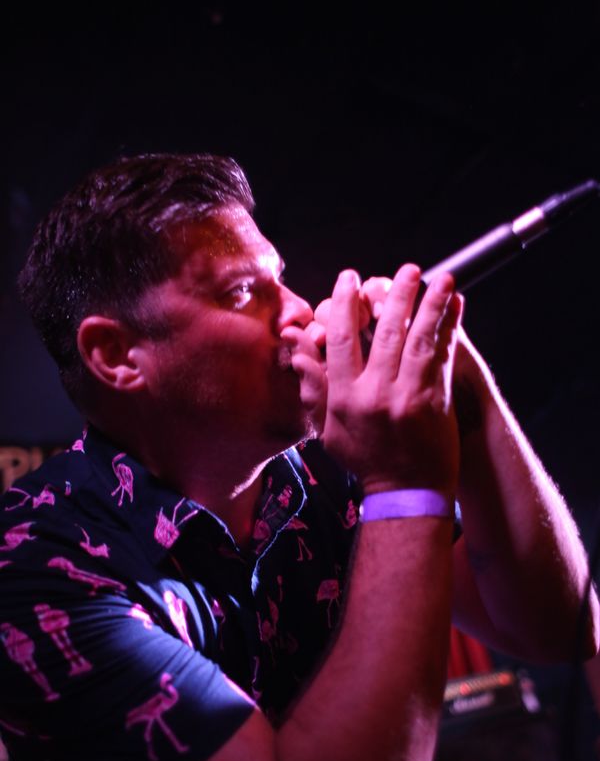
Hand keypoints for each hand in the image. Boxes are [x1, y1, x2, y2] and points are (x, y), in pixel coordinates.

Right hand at [322, 264, 462, 494]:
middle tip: (404, 269)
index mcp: (345, 398)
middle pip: (385, 332)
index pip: (341, 340)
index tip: (349, 278)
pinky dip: (452, 326)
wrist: (406, 491)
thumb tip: (297, 348)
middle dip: (394, 294)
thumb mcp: (328, 430)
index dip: (344, 304)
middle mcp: (376, 393)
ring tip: (441, 277)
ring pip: (419, 338)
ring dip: (430, 303)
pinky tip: (457, 304)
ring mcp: (409, 396)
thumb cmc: (365, 459)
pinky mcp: (436, 400)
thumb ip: (313, 387)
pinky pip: (444, 354)